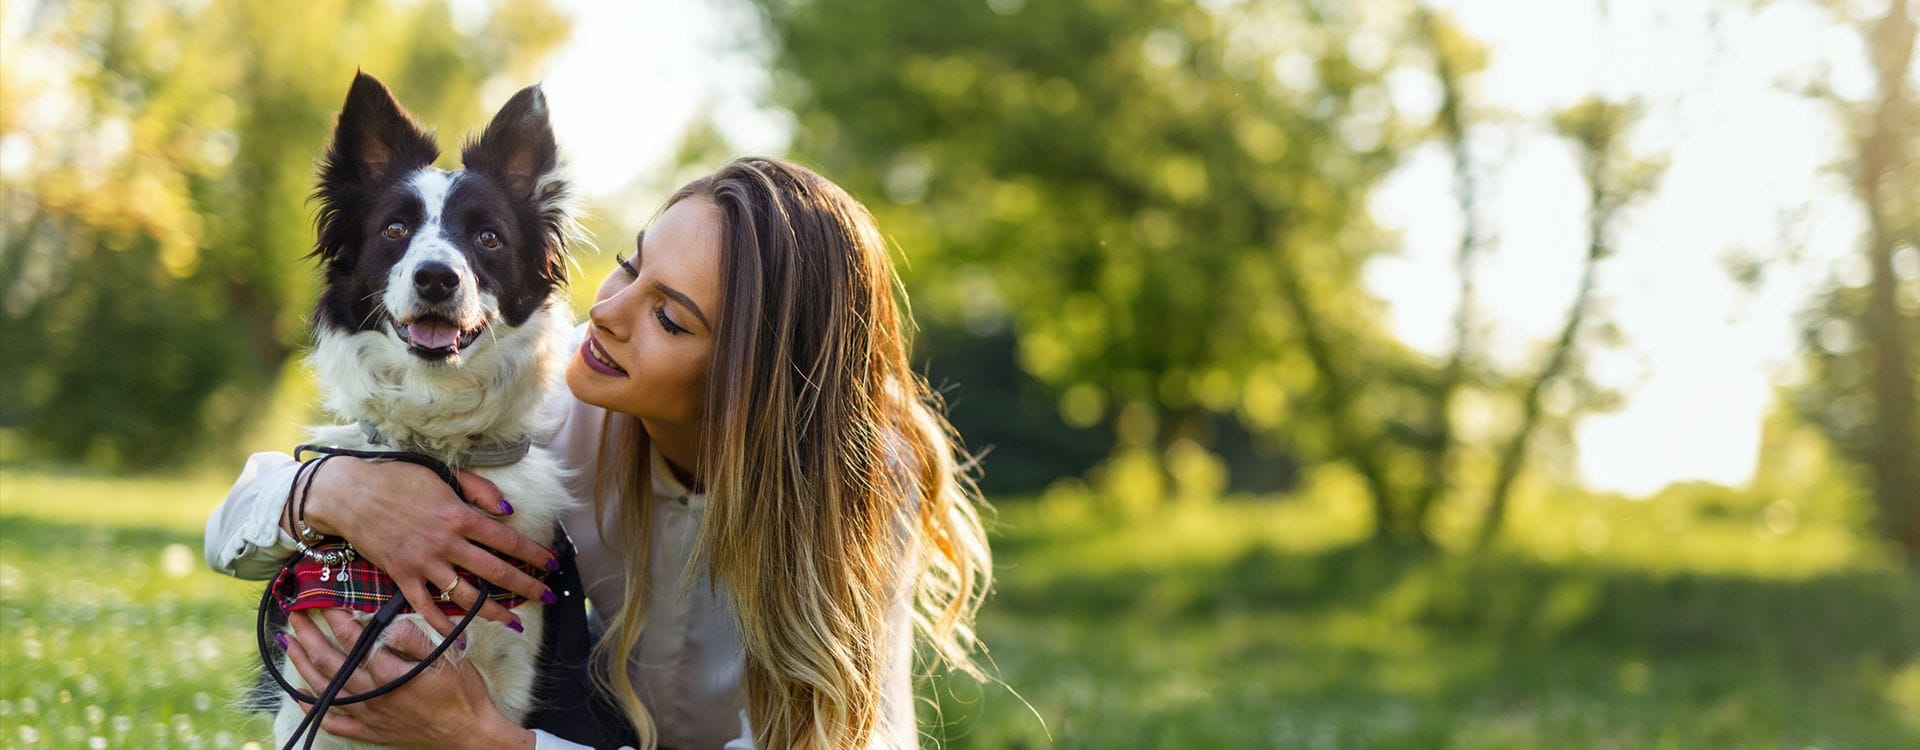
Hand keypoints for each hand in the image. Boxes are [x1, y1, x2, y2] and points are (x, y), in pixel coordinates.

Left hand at [282, 609, 534, 748]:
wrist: (468, 734)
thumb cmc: (461, 694)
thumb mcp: (446, 659)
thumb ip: (414, 639)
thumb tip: (389, 621)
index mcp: (389, 672)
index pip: (353, 638)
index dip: (336, 617)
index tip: (324, 599)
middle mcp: (371, 694)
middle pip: (330, 660)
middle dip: (309, 635)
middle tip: (295, 615)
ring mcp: (367, 714)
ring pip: (324, 688)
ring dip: (302, 664)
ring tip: (290, 644)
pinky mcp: (369, 731)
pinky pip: (333, 722)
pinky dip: (314, 709)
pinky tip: (302, 695)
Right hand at [296, 458, 556, 635]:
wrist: (350, 492)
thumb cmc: (399, 478)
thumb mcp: (445, 474)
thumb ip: (480, 490)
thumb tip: (509, 512)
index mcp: (460, 516)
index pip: (508, 540)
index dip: (534, 554)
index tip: (553, 564)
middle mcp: (447, 543)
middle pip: (495, 571)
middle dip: (526, 587)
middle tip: (548, 597)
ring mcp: (424, 563)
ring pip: (466, 596)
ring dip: (493, 612)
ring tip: (514, 622)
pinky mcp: (402, 576)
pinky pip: (425, 608)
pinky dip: (442, 627)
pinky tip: (459, 640)